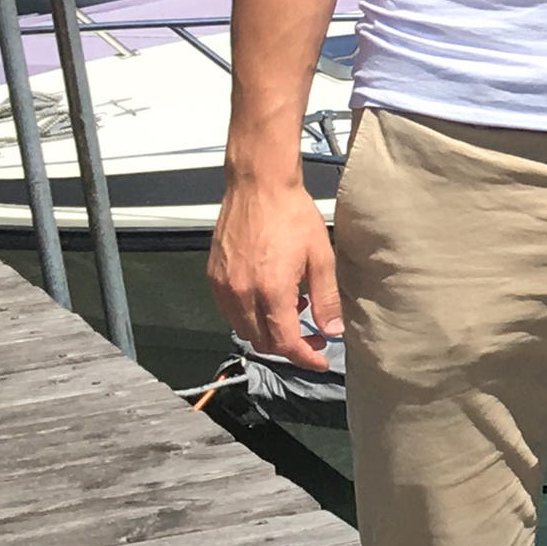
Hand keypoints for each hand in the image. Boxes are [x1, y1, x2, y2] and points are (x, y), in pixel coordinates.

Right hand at [208, 171, 341, 369]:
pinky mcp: (213, 276)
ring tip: (294, 310)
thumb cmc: (290, 214)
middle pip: (262, 342)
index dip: (305, 357)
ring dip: (269, 332)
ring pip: (244, 329)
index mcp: (270, 290)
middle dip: (289, 347)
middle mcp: (241, 292)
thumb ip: (326, 298)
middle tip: (313, 338)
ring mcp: (223, 285)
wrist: (259, 185)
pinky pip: (230, 311)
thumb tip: (333, 329)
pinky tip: (270, 298)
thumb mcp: (321, 257)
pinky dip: (250, 316)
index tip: (320, 360)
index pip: (285, 343)